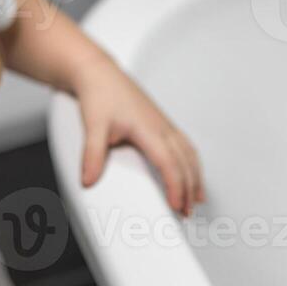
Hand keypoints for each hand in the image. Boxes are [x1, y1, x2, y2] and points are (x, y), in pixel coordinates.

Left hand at [75, 61, 205, 216]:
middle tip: (187, 212)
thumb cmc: (100, 95)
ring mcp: (164, 124)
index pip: (169, 164)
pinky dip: (192, 162)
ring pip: (189, 153)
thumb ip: (92, 155)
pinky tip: (191, 171)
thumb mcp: (93, 126)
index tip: (177, 206)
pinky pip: (185, 145)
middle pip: (185, 162)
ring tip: (197, 198)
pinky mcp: (162, 122)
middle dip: (190, 189)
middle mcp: (162, 127)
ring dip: (196, 177)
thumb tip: (88, 181)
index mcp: (149, 129)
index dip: (176, 186)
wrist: (99, 73)